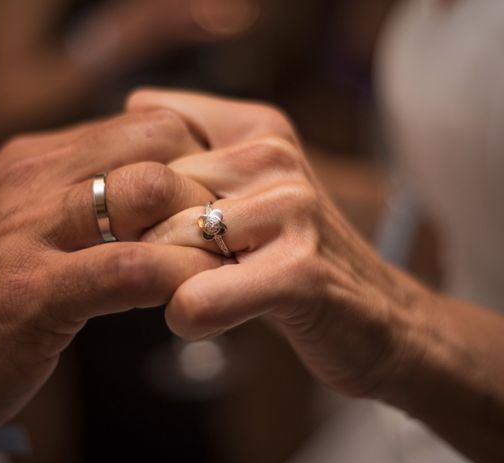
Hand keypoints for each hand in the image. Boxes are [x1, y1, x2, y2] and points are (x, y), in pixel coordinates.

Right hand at [0, 109, 222, 446]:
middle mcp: (35, 181)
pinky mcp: (33, 292)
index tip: (215, 199)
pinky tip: (194, 299)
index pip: (146, 125)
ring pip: (148, 190)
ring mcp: (32, 233)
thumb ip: (72, 200)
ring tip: (216, 264)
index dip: (195, 158)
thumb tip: (145, 192)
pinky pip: (131, 268)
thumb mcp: (16, 224)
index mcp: (36, 161)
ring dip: (198, 226)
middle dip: (205, 185)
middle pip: (157, 142)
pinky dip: (177, 278)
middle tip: (223, 232)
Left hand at [130, 89, 430, 398]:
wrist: (376, 316)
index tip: (139, 222)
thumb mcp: (249, 186)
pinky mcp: (299, 272)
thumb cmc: (290, 255)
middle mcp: (275, 156)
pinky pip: (199, 298)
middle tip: (168, 266)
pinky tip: (206, 318)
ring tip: (198, 288)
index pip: (148, 133)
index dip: (127, 187)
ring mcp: (292, 209)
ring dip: (166, 281)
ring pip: (166, 243)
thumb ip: (195, 142)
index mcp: (257, 128)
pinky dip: (188, 317)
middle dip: (142, 239)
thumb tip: (133, 103)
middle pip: (149, 194)